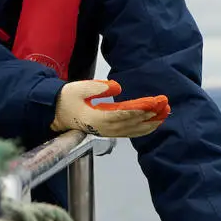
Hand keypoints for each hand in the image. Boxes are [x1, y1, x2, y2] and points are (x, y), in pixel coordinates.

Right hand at [49, 79, 168, 137]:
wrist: (55, 112)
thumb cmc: (67, 99)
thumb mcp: (79, 88)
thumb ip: (98, 87)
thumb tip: (117, 87)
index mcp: (97, 118)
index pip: (123, 114)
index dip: (140, 109)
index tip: (154, 102)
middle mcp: (105, 128)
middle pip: (132, 123)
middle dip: (150, 115)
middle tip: (165, 105)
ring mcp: (107, 132)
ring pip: (133, 130)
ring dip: (150, 123)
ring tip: (164, 114)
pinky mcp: (109, 132)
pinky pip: (129, 132)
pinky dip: (142, 129)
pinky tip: (152, 124)